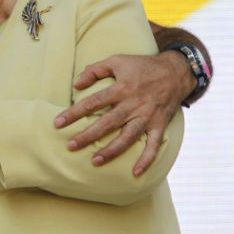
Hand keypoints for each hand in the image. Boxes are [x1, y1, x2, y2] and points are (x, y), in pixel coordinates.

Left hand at [54, 52, 194, 175]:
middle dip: (88, 136)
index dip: (74, 113)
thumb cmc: (142, 66)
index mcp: (122, 88)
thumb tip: (75, 85)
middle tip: (70, 146)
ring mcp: (147, 116)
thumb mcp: (117, 60)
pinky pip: (153, 145)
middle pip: (107, 123)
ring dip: (111, 151)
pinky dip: (146, 160)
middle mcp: (134, 104)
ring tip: (95, 161)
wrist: (176, 72)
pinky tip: (135, 173)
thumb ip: (95, 70)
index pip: (93, 102)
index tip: (57, 123)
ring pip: (127, 137)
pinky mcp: (160, 125)